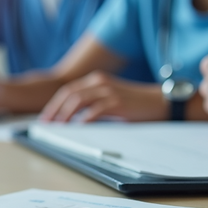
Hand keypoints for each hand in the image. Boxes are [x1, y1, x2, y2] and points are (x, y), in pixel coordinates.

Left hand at [40, 71, 166, 121]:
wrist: (160, 102)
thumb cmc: (135, 104)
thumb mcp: (111, 99)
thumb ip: (94, 104)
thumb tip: (75, 120)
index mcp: (97, 80)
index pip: (69, 90)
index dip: (55, 104)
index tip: (46, 118)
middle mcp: (100, 82)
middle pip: (69, 94)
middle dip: (55, 110)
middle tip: (46, 124)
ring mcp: (108, 91)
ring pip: (78, 100)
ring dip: (65, 114)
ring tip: (58, 127)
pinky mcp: (117, 102)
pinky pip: (95, 110)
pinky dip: (83, 119)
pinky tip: (77, 127)